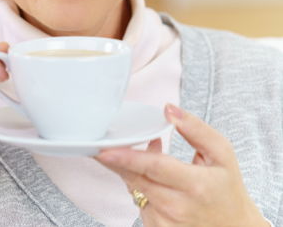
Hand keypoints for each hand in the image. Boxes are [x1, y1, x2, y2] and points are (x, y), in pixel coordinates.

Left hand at [96, 104, 267, 226]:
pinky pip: (137, 199)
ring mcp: (164, 220)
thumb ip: (197, 129)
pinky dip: (136, 183)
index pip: (154, 168)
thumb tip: (169, 110)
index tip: (105, 150)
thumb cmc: (225, 189)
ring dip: (128, 168)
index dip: (127, 158)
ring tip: (134, 155)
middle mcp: (177, 206)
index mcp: (195, 185)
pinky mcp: (155, 226)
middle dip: (115, 160)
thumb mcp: (222, 155)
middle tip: (99, 145)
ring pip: (133, 187)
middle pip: (136, 178)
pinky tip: (147, 176)